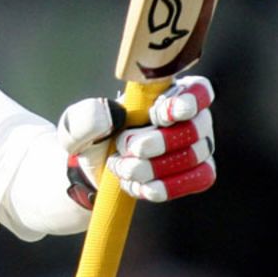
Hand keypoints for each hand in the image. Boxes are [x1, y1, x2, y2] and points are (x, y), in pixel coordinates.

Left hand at [57, 76, 215, 207]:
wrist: (95, 171)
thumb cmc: (94, 139)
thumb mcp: (78, 124)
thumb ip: (88, 117)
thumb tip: (114, 116)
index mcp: (169, 91)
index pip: (197, 90)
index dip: (185, 102)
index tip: (157, 115)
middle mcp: (193, 116)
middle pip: (193, 128)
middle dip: (158, 142)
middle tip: (125, 146)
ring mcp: (199, 145)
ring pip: (191, 156)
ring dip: (153, 167)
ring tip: (124, 168)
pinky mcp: (199, 172)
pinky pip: (198, 179)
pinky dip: (167, 187)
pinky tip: (140, 187)